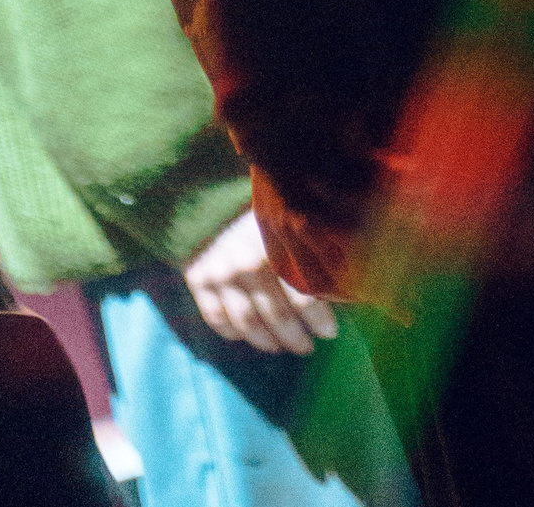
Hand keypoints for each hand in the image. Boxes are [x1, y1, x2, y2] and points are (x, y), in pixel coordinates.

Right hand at [184, 206, 338, 355]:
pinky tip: (247, 335)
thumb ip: (306, 245)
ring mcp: (219, 275)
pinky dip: (233, 332)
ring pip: (248, 324)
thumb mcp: (287, 215)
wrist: (208, 186)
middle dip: (296, 338)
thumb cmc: (260, 199)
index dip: (319, 320)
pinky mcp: (197, 280)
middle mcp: (246, 265)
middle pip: (277, 316)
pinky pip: (217, 318)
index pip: (303, 297)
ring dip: (267, 341)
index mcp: (275, 246)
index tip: (330, 333)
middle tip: (308, 347)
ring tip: (281, 346)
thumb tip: (335, 279)